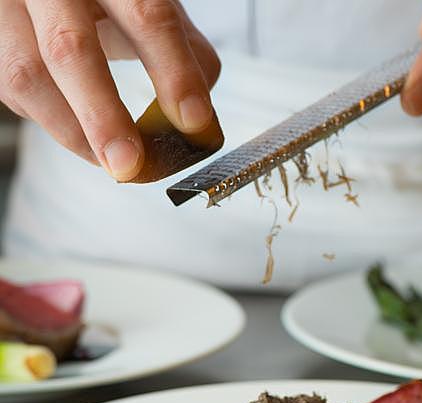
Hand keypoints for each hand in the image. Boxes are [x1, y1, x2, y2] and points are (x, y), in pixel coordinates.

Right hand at [0, 0, 220, 180]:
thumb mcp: (152, 4)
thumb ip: (184, 52)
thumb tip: (199, 121)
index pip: (146, 16)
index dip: (173, 72)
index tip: (193, 121)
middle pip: (69, 50)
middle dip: (103, 117)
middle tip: (129, 166)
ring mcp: (8, 6)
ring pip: (26, 75)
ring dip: (74, 133)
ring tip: (112, 162)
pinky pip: (10, 88)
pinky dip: (52, 121)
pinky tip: (81, 134)